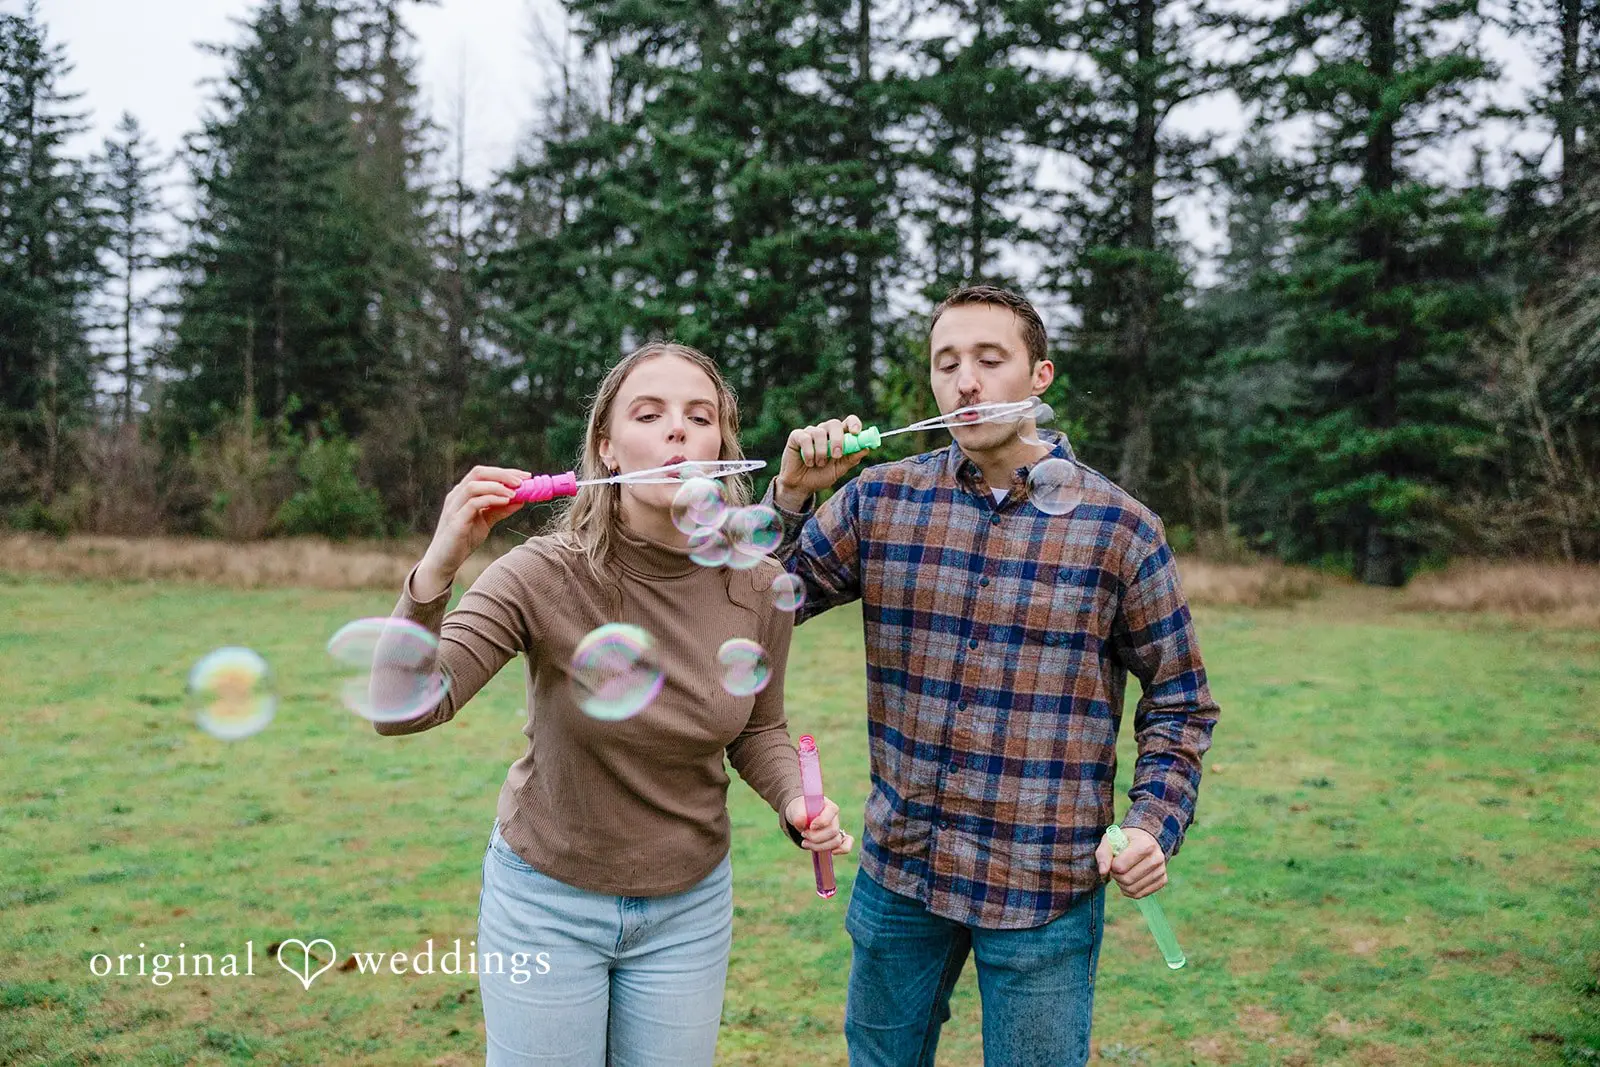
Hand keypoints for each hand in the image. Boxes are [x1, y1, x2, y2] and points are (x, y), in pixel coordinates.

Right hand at [416, 465, 530, 595]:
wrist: (444, 561)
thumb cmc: (463, 539)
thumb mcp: (486, 522)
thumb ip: (500, 510)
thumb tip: (521, 500)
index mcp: (463, 493)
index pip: (484, 473)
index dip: (506, 472)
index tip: (526, 476)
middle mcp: (457, 496)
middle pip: (479, 473)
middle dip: (503, 474)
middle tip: (523, 481)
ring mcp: (454, 507)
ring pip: (474, 486)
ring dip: (497, 486)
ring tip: (515, 493)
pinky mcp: (455, 521)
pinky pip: (473, 504)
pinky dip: (490, 500)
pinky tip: (505, 502)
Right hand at [772, 416, 869, 509]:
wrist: (801, 486)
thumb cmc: (821, 476)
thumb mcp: (839, 469)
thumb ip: (851, 459)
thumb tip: (866, 448)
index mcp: (838, 436)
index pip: (849, 422)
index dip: (854, 424)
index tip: (856, 433)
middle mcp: (825, 431)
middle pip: (834, 423)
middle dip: (837, 439)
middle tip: (837, 455)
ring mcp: (810, 432)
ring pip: (819, 433)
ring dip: (822, 452)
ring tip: (819, 464)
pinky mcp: (796, 436)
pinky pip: (805, 438)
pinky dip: (809, 453)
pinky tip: (809, 462)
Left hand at [785, 795, 853, 855]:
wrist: (801, 816)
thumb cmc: (801, 810)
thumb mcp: (796, 809)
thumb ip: (799, 814)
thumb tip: (801, 823)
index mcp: (829, 806)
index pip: (832, 812)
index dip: (821, 821)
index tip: (810, 826)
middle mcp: (835, 818)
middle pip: (833, 831)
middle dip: (816, 837)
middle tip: (803, 834)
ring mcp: (837, 830)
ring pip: (836, 842)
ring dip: (819, 846)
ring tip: (805, 843)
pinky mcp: (835, 840)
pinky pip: (846, 846)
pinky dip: (841, 850)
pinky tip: (831, 852)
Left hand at [1095, 826, 1166, 898]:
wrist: (1144, 840)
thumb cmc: (1124, 840)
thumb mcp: (1110, 840)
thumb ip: (1103, 854)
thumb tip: (1103, 872)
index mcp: (1145, 844)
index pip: (1121, 866)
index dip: (1112, 866)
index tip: (1113, 859)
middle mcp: (1157, 857)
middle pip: (1127, 879)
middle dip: (1116, 876)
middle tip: (1116, 868)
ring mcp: (1161, 870)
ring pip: (1133, 889)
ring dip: (1121, 884)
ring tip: (1122, 873)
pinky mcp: (1162, 880)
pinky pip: (1139, 895)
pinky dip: (1129, 890)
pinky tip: (1129, 880)